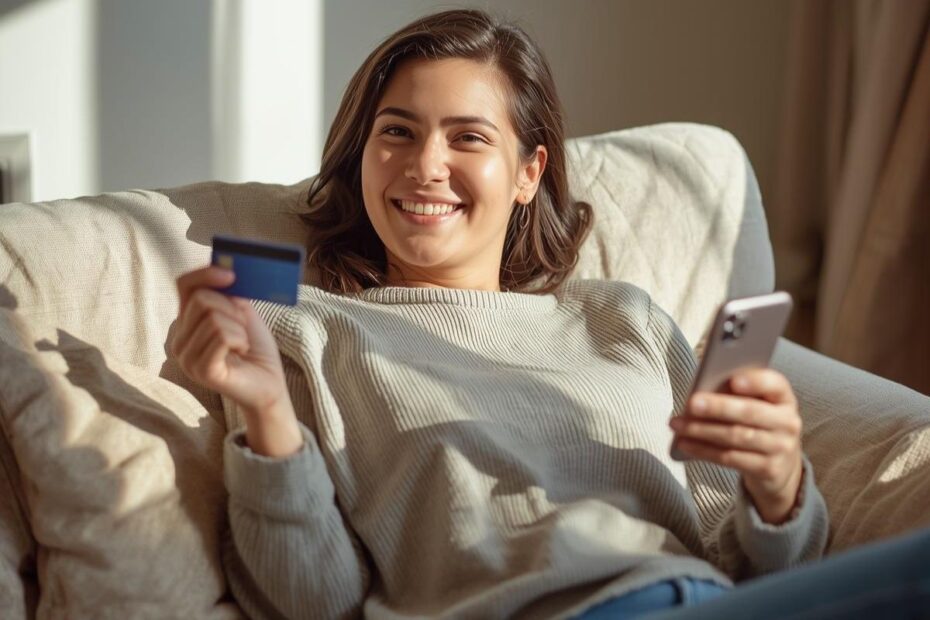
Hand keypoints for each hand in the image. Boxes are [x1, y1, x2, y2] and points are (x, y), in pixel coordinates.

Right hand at [172, 266, 301, 456]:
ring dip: (239, 329)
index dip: (206, 273)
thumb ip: (229, 292)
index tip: (231, 274)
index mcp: (187, 322)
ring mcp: (187, 358)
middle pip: (201, 300)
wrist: (269, 383)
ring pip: (214, 319)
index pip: (184, 284)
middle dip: (232, 308)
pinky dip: (240, 341)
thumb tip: (225, 267)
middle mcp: (180, 340)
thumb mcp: (242, 312)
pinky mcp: (202, 371)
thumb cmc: (255, 349)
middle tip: (242, 328)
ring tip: (242, 344)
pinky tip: (241, 353)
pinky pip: (222, 337)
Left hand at [669, 369, 803, 523]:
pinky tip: (685, 443)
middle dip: (718, 407)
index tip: (733, 380)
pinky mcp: (768, 470)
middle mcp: (788, 422)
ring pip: (736, 436)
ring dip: (702, 430)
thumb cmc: (758, 425)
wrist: (781, 466)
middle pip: (750, 412)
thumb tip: (701, 392)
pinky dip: (703, 450)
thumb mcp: (757, 406)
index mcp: (784, 399)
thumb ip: (736, 395)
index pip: (775, 384)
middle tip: (691, 404)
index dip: (755, 382)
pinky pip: (730, 458)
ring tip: (678, 425)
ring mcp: (781, 448)